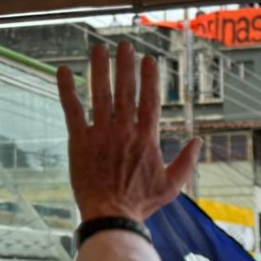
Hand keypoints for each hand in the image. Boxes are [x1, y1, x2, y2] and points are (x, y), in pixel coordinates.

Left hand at [57, 42, 199, 222]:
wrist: (111, 215)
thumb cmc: (143, 203)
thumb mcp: (173, 185)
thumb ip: (187, 161)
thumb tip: (198, 141)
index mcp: (147, 139)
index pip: (150, 100)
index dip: (150, 78)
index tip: (150, 60)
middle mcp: (124, 131)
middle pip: (125, 91)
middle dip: (125, 66)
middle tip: (124, 46)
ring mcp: (101, 134)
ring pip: (100, 94)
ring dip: (99, 69)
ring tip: (99, 49)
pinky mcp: (80, 141)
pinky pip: (72, 110)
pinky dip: (67, 89)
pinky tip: (63, 71)